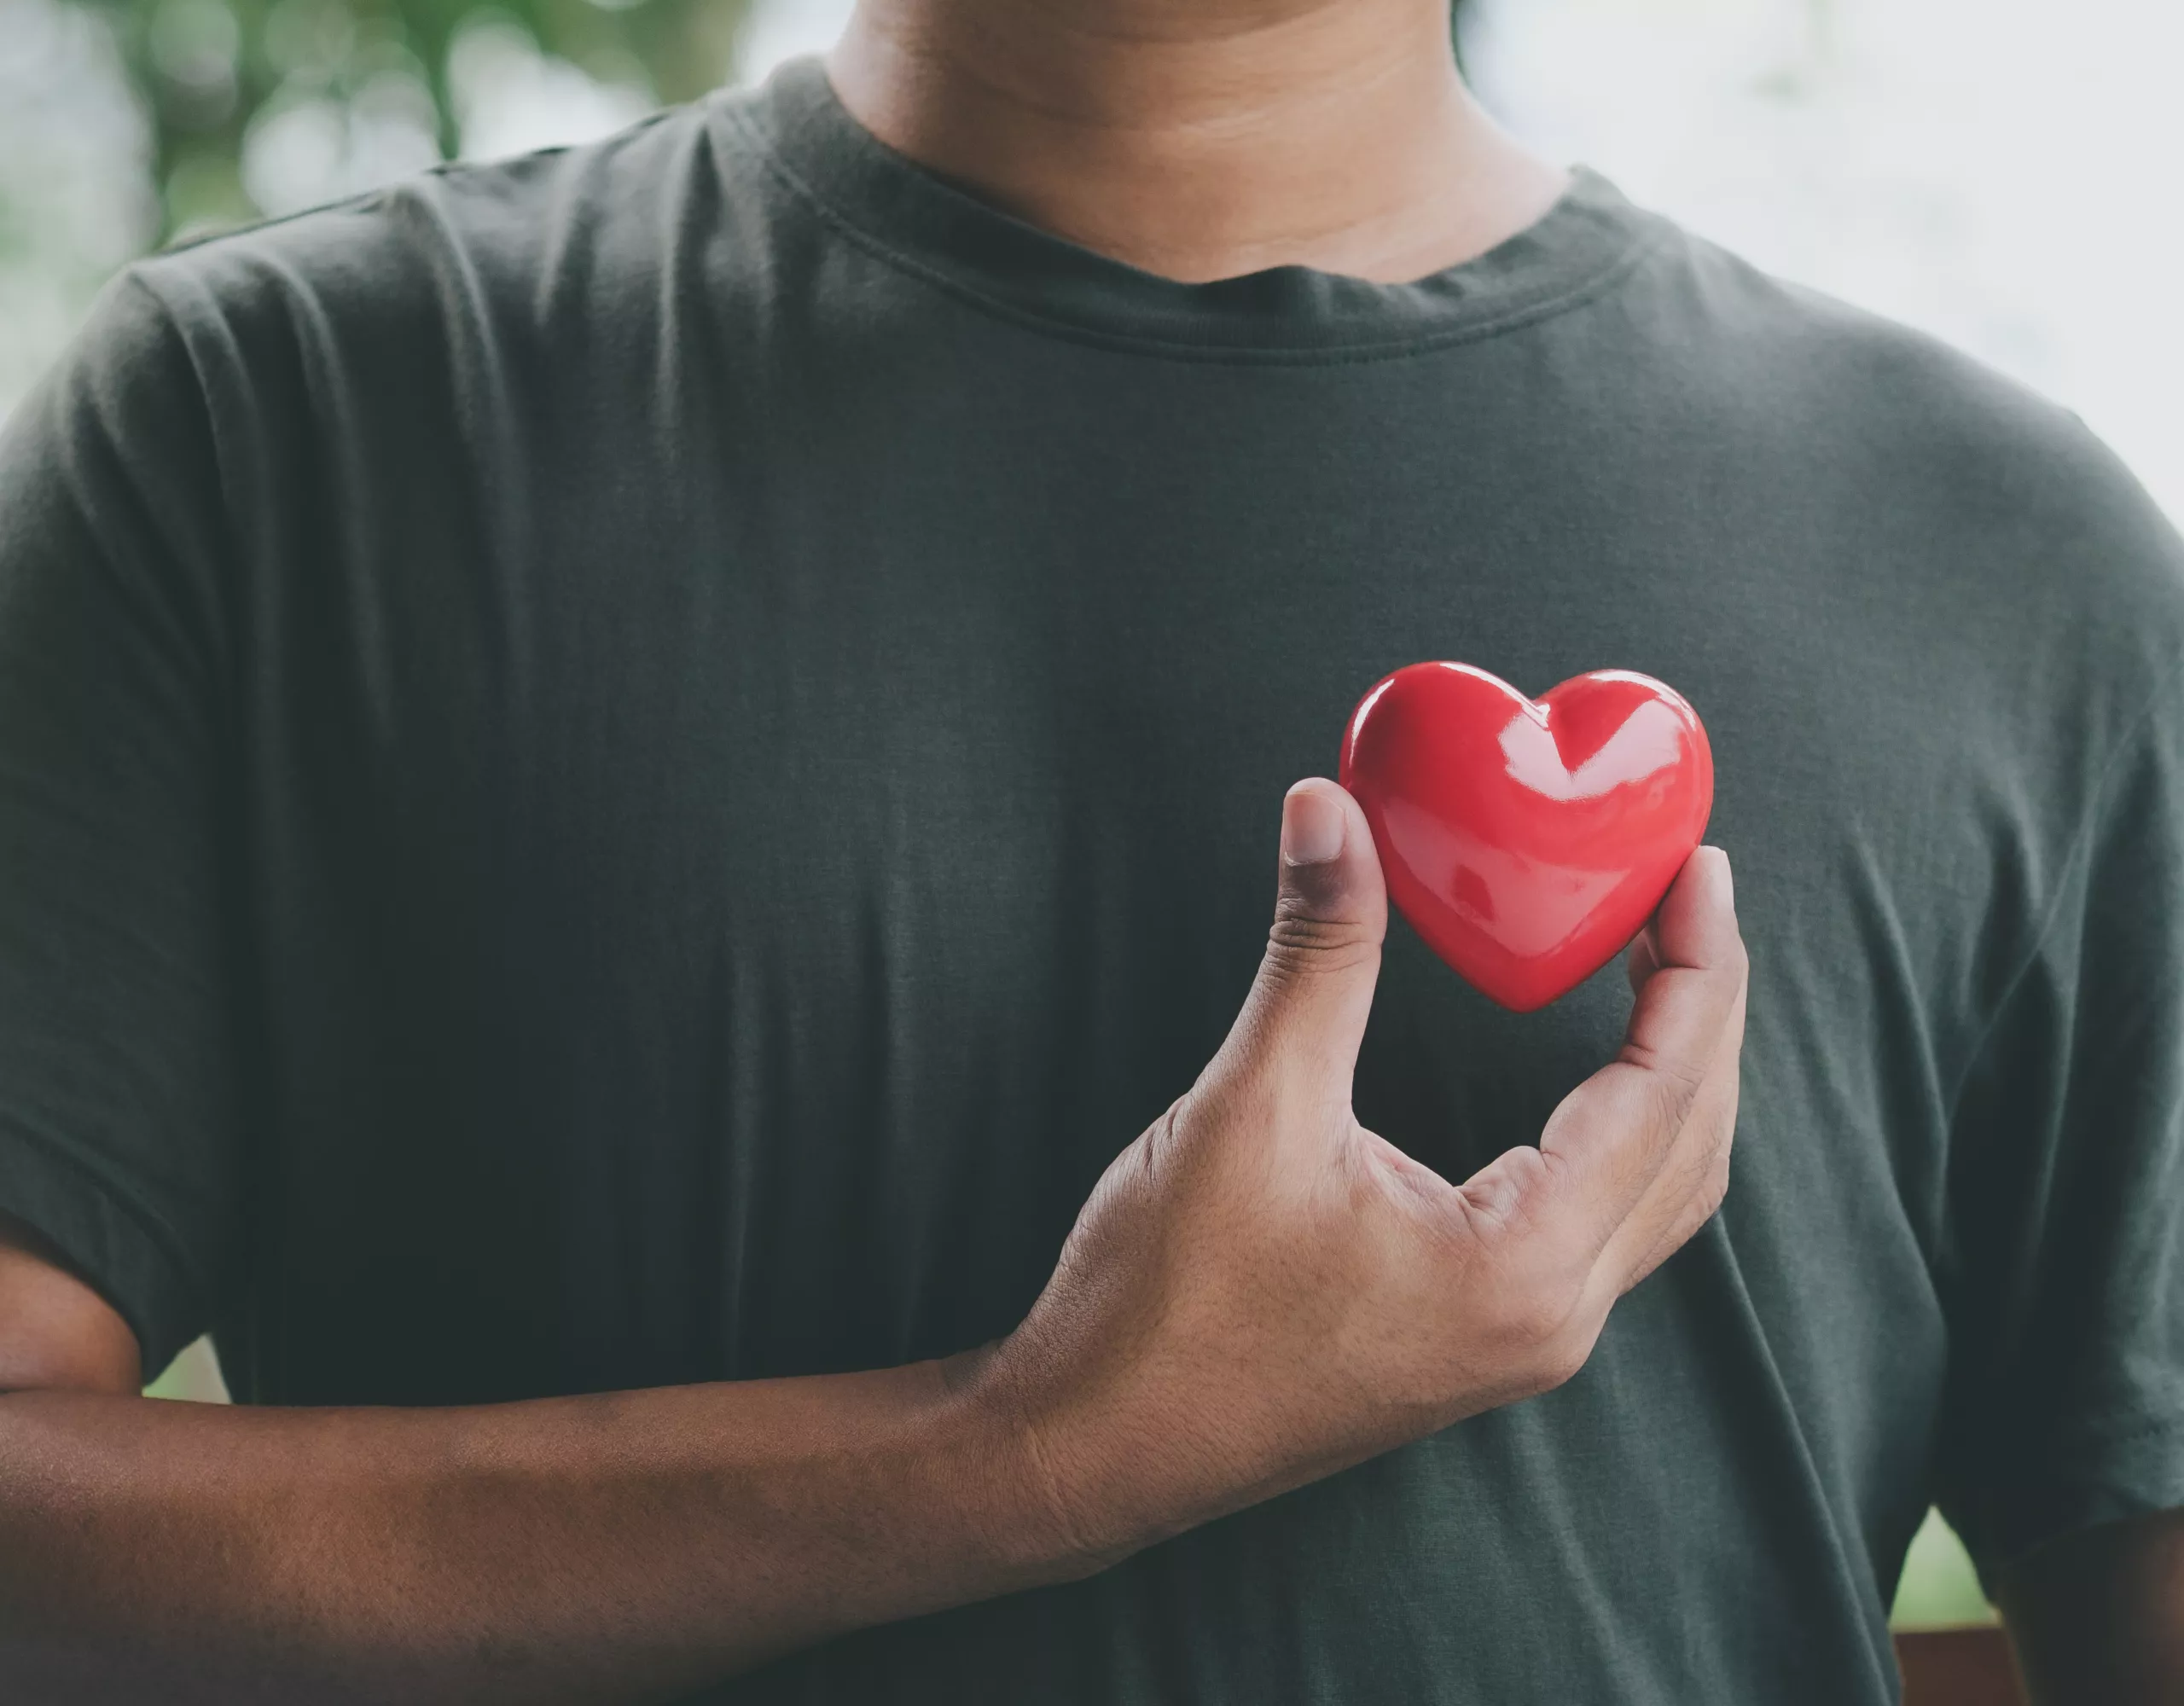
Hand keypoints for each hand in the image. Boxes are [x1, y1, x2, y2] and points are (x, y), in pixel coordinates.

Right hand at [971, 777, 1747, 1565]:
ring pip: (1661, 1195)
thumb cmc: (1167, 1304)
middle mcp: (1551, 1319)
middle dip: (1705, 1010)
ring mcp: (1520, 1342)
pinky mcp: (1480, 1340)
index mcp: (1522, 1267)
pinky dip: (1627, 1133)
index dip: (1693, 966)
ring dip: (1677, 1077)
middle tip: (1689, 893)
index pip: (1663, 1092)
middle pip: (1692, 1143)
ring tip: (1660, 967)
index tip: (1697, 868)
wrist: (1095, 1446)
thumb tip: (1327, 809)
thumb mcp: (1251, 1107)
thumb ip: (1317, 954)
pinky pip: (1607, 1226)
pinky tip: (1592, 1078)